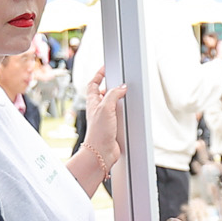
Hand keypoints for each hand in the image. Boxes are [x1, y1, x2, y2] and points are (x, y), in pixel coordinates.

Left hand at [67, 72, 126, 193]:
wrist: (101, 152)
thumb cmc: (98, 132)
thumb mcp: (106, 108)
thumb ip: (114, 95)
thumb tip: (122, 87)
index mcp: (93, 102)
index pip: (93, 84)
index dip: (99, 75)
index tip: (105, 68)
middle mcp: (98, 109)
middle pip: (103, 93)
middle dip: (111, 86)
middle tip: (119, 81)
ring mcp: (105, 118)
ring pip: (112, 104)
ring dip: (118, 100)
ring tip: (125, 95)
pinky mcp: (112, 127)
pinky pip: (118, 116)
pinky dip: (123, 113)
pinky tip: (128, 113)